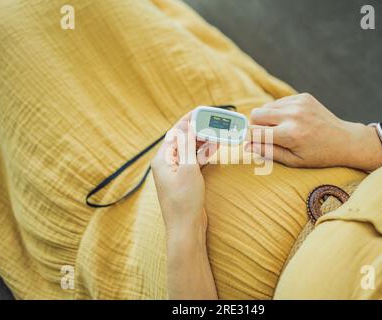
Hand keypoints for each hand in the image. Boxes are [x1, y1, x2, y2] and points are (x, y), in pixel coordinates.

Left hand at [152, 112, 218, 299]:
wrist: (186, 229)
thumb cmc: (184, 201)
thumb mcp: (188, 169)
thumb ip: (188, 145)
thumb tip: (188, 125)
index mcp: (162, 159)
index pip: (176, 132)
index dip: (189, 120)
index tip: (202, 110)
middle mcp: (167, 164)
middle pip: (184, 140)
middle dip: (200, 130)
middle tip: (216, 122)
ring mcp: (177, 173)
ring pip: (191, 150)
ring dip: (204, 142)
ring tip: (219, 133)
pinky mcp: (186, 181)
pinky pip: (196, 161)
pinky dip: (205, 155)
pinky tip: (215, 149)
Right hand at [247, 93, 381, 170]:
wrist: (345, 141)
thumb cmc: (319, 155)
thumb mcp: (293, 161)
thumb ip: (268, 152)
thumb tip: (248, 147)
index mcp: (290, 134)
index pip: (255, 131)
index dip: (251, 138)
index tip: (253, 142)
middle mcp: (293, 115)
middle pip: (256, 114)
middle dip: (256, 126)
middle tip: (267, 136)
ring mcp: (298, 103)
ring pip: (266, 106)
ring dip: (268, 118)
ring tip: (281, 129)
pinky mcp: (303, 96)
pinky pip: (279, 101)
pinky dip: (279, 111)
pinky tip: (291, 121)